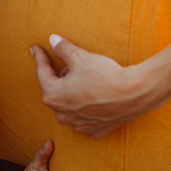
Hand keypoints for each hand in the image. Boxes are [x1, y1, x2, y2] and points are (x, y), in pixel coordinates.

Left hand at [30, 36, 150, 138]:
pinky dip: (90, 108)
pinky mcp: (97, 130)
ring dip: (74, 93)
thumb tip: (53, 40)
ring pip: (71, 106)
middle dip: (62, 77)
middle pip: (57, 91)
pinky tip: (98, 98)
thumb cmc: (104, 75)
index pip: (42, 73)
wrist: (134, 93)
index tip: (35, 48)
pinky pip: (88, 118)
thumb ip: (63, 49)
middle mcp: (63, 115)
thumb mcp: (80, 57)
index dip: (40, 57)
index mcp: (53, 96)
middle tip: (73, 63)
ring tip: (87, 79)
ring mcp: (80, 125)